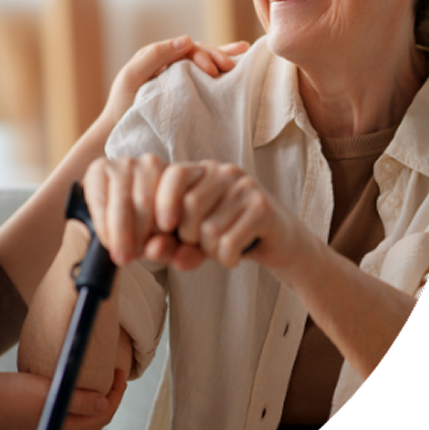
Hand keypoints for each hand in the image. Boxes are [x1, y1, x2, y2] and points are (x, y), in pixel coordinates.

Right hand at [0, 369, 126, 429]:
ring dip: (92, 402)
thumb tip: (105, 404)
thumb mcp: (46, 393)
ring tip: (96, 379)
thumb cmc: (7, 396)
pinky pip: (63, 415)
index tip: (120, 373)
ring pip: (78, 419)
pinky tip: (68, 386)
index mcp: (62, 429)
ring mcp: (42, 429)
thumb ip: (76, 400)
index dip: (116, 396)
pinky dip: (75, 403)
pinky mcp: (31, 423)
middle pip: (93, 421)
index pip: (101, 416)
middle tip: (113, 375)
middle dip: (108, 400)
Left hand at [82, 154, 309, 272]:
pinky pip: (229, 242)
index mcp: (202, 171)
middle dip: (189, 236)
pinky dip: (226, 257)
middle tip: (202, 244)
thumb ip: (169, 244)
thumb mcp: (192, 239)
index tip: (164, 228)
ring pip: (209, 229)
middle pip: (189, 205)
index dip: (164, 201)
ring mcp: (246, 187)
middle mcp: (224, 172)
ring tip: (220, 248)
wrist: (278, 243)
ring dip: (210, 250)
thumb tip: (150, 251)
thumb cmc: (226, 236)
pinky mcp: (263, 207)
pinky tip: (233, 256)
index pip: (175, 174)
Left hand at [102, 37, 248, 129]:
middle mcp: (171, 62)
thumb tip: (187, 39)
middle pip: (200, 53)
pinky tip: (240, 61)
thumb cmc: (123, 104)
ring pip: (206, 62)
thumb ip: (154, 56)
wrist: (119, 130)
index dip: (202, 56)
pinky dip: (221, 68)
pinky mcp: (186, 92)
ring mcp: (180, 76)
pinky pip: (206, 77)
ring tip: (244, 55)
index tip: (211, 71)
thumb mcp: (132, 76)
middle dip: (217, 57)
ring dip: (224, 58)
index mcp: (159, 56)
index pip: (187, 49)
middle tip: (231, 67)